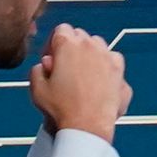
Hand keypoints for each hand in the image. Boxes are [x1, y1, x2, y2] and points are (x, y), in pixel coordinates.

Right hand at [28, 23, 130, 140]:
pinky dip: (106, 66)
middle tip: (64, 68)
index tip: (51, 59)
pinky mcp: (120, 72)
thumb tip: (47, 64)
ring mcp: (109, 57)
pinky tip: (98, 81)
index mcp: (68, 45)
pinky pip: (113, 59)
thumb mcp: (36, 87)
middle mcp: (90, 46)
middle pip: (80, 35)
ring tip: (81, 75)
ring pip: (98, 45)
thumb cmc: (61, 108)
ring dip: (90, 54)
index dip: (53, 44)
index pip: (61, 29)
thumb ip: (38, 69)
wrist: (86, 126)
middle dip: (72, 47)